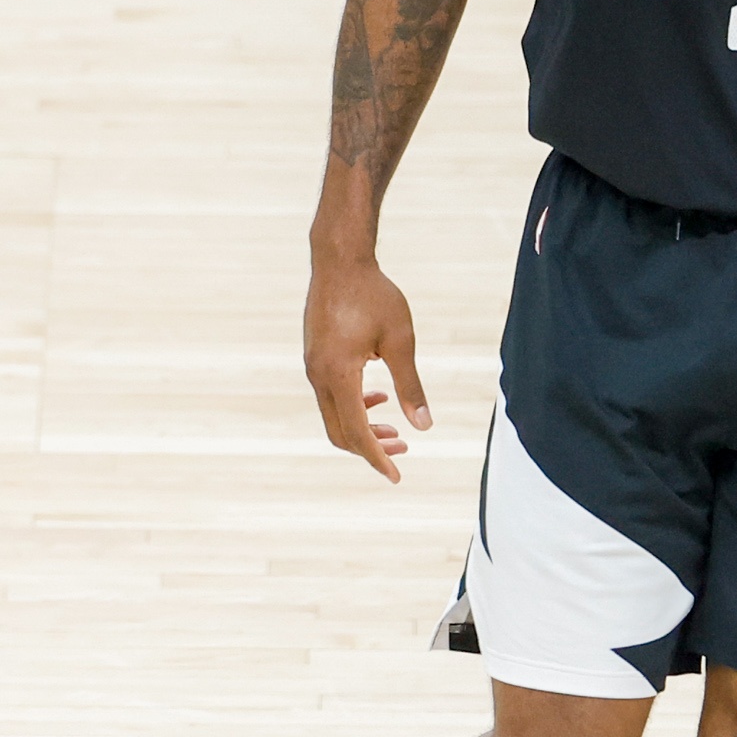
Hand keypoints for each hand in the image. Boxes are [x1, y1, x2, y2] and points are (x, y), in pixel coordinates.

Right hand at [302, 253, 430, 481]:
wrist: (339, 261)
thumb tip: (424, 426)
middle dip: (370, 448)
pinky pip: (330, 396)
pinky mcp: (314, 357)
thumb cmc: (374, 296)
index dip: (377, 458)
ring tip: (393, 428)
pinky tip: (377, 396)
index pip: (357, 432)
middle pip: (340, 432)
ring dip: (362, 427)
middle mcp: (318, 375)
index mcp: (338, 375)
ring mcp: (312, 367)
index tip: (396, 475)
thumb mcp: (401, 341)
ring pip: (334, 415)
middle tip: (403, 449)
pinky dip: (353, 406)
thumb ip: (411, 386)